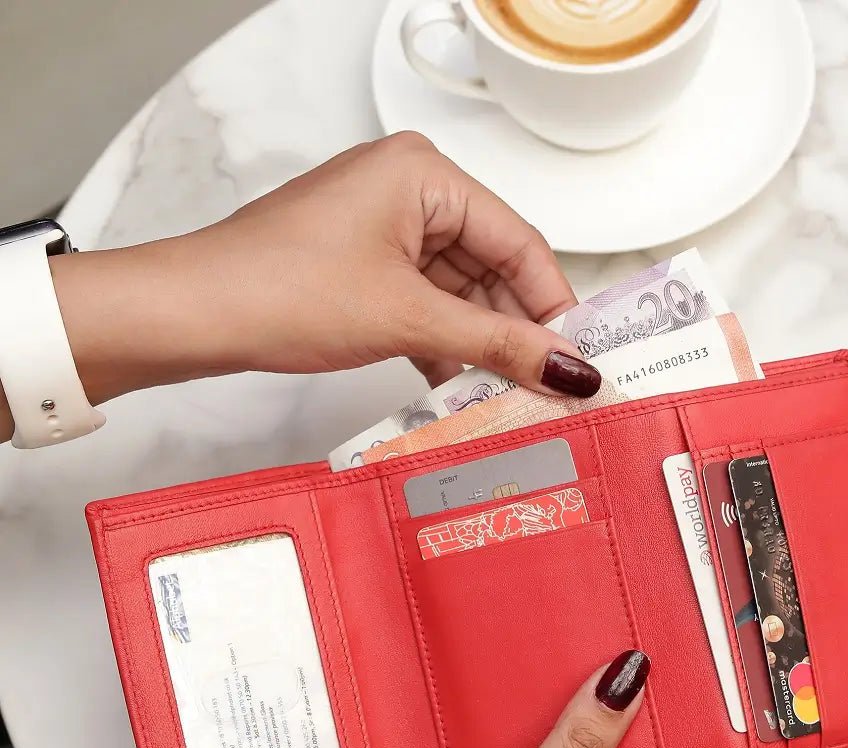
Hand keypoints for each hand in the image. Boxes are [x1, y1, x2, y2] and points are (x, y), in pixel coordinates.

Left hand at [37, 132, 599, 426]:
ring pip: (459, 291)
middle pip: (491, 267)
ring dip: (478, 344)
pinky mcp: (364, 265)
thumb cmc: (282, 290)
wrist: (192, 315)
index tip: (576, 360)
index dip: (552, 306)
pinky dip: (443, 344)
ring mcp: (384, 229)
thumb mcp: (408, 319)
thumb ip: (497, 345)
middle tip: (546, 388)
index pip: (519, 242)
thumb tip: (568, 370)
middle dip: (515, 331)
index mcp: (426, 175)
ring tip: (505, 396)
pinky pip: (425, 303)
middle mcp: (409, 191)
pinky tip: (459, 386)